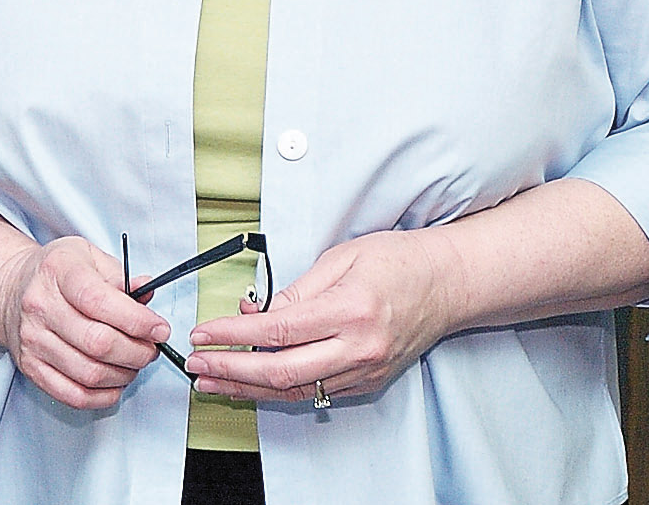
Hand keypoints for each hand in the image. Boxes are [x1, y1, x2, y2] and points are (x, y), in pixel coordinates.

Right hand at [0, 236, 170, 409]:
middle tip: (150, 349)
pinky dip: (103, 396)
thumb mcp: (88, 257)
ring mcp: (33, 339)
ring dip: (124, 375)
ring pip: (89, 374)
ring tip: (133, 363)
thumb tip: (146, 293)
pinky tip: (114, 382)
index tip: (159, 329)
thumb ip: (120, 276)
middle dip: (137, 352)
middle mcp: (40, 305)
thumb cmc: (56, 273)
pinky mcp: (31, 366)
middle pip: (98, 343)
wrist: (10, 289)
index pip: (99, 301)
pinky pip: (73, 395)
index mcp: (58, 270)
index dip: (137, 321)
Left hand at [184, 229, 457, 404]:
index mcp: (350, 309)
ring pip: (296, 389)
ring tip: (213, 381)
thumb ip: (296, 289)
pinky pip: (316, 391)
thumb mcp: (342, 257)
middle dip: (232, 370)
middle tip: (197, 365)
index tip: (203, 332)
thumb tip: (256, 313)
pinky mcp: (368, 380)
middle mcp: (358, 347)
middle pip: (282, 371)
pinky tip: (251, 382)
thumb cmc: (398, 260)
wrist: (450, 283)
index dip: (234, 335)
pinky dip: (279, 389)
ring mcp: (365, 369)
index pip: (278, 330)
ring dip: (249, 387)